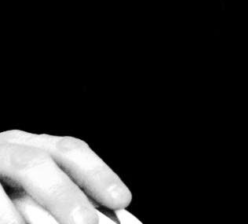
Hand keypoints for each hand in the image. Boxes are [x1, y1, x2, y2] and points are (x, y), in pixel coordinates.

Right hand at [0, 130, 130, 223]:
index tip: (122, 200)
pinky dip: (4, 220)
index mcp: (29, 144)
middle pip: (37, 166)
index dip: (96, 173)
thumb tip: (107, 214)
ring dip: (20, 220)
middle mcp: (4, 148)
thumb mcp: (26, 183)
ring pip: (0, 194)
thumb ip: (60, 192)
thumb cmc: (2, 187)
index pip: (69, 150)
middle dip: (64, 197)